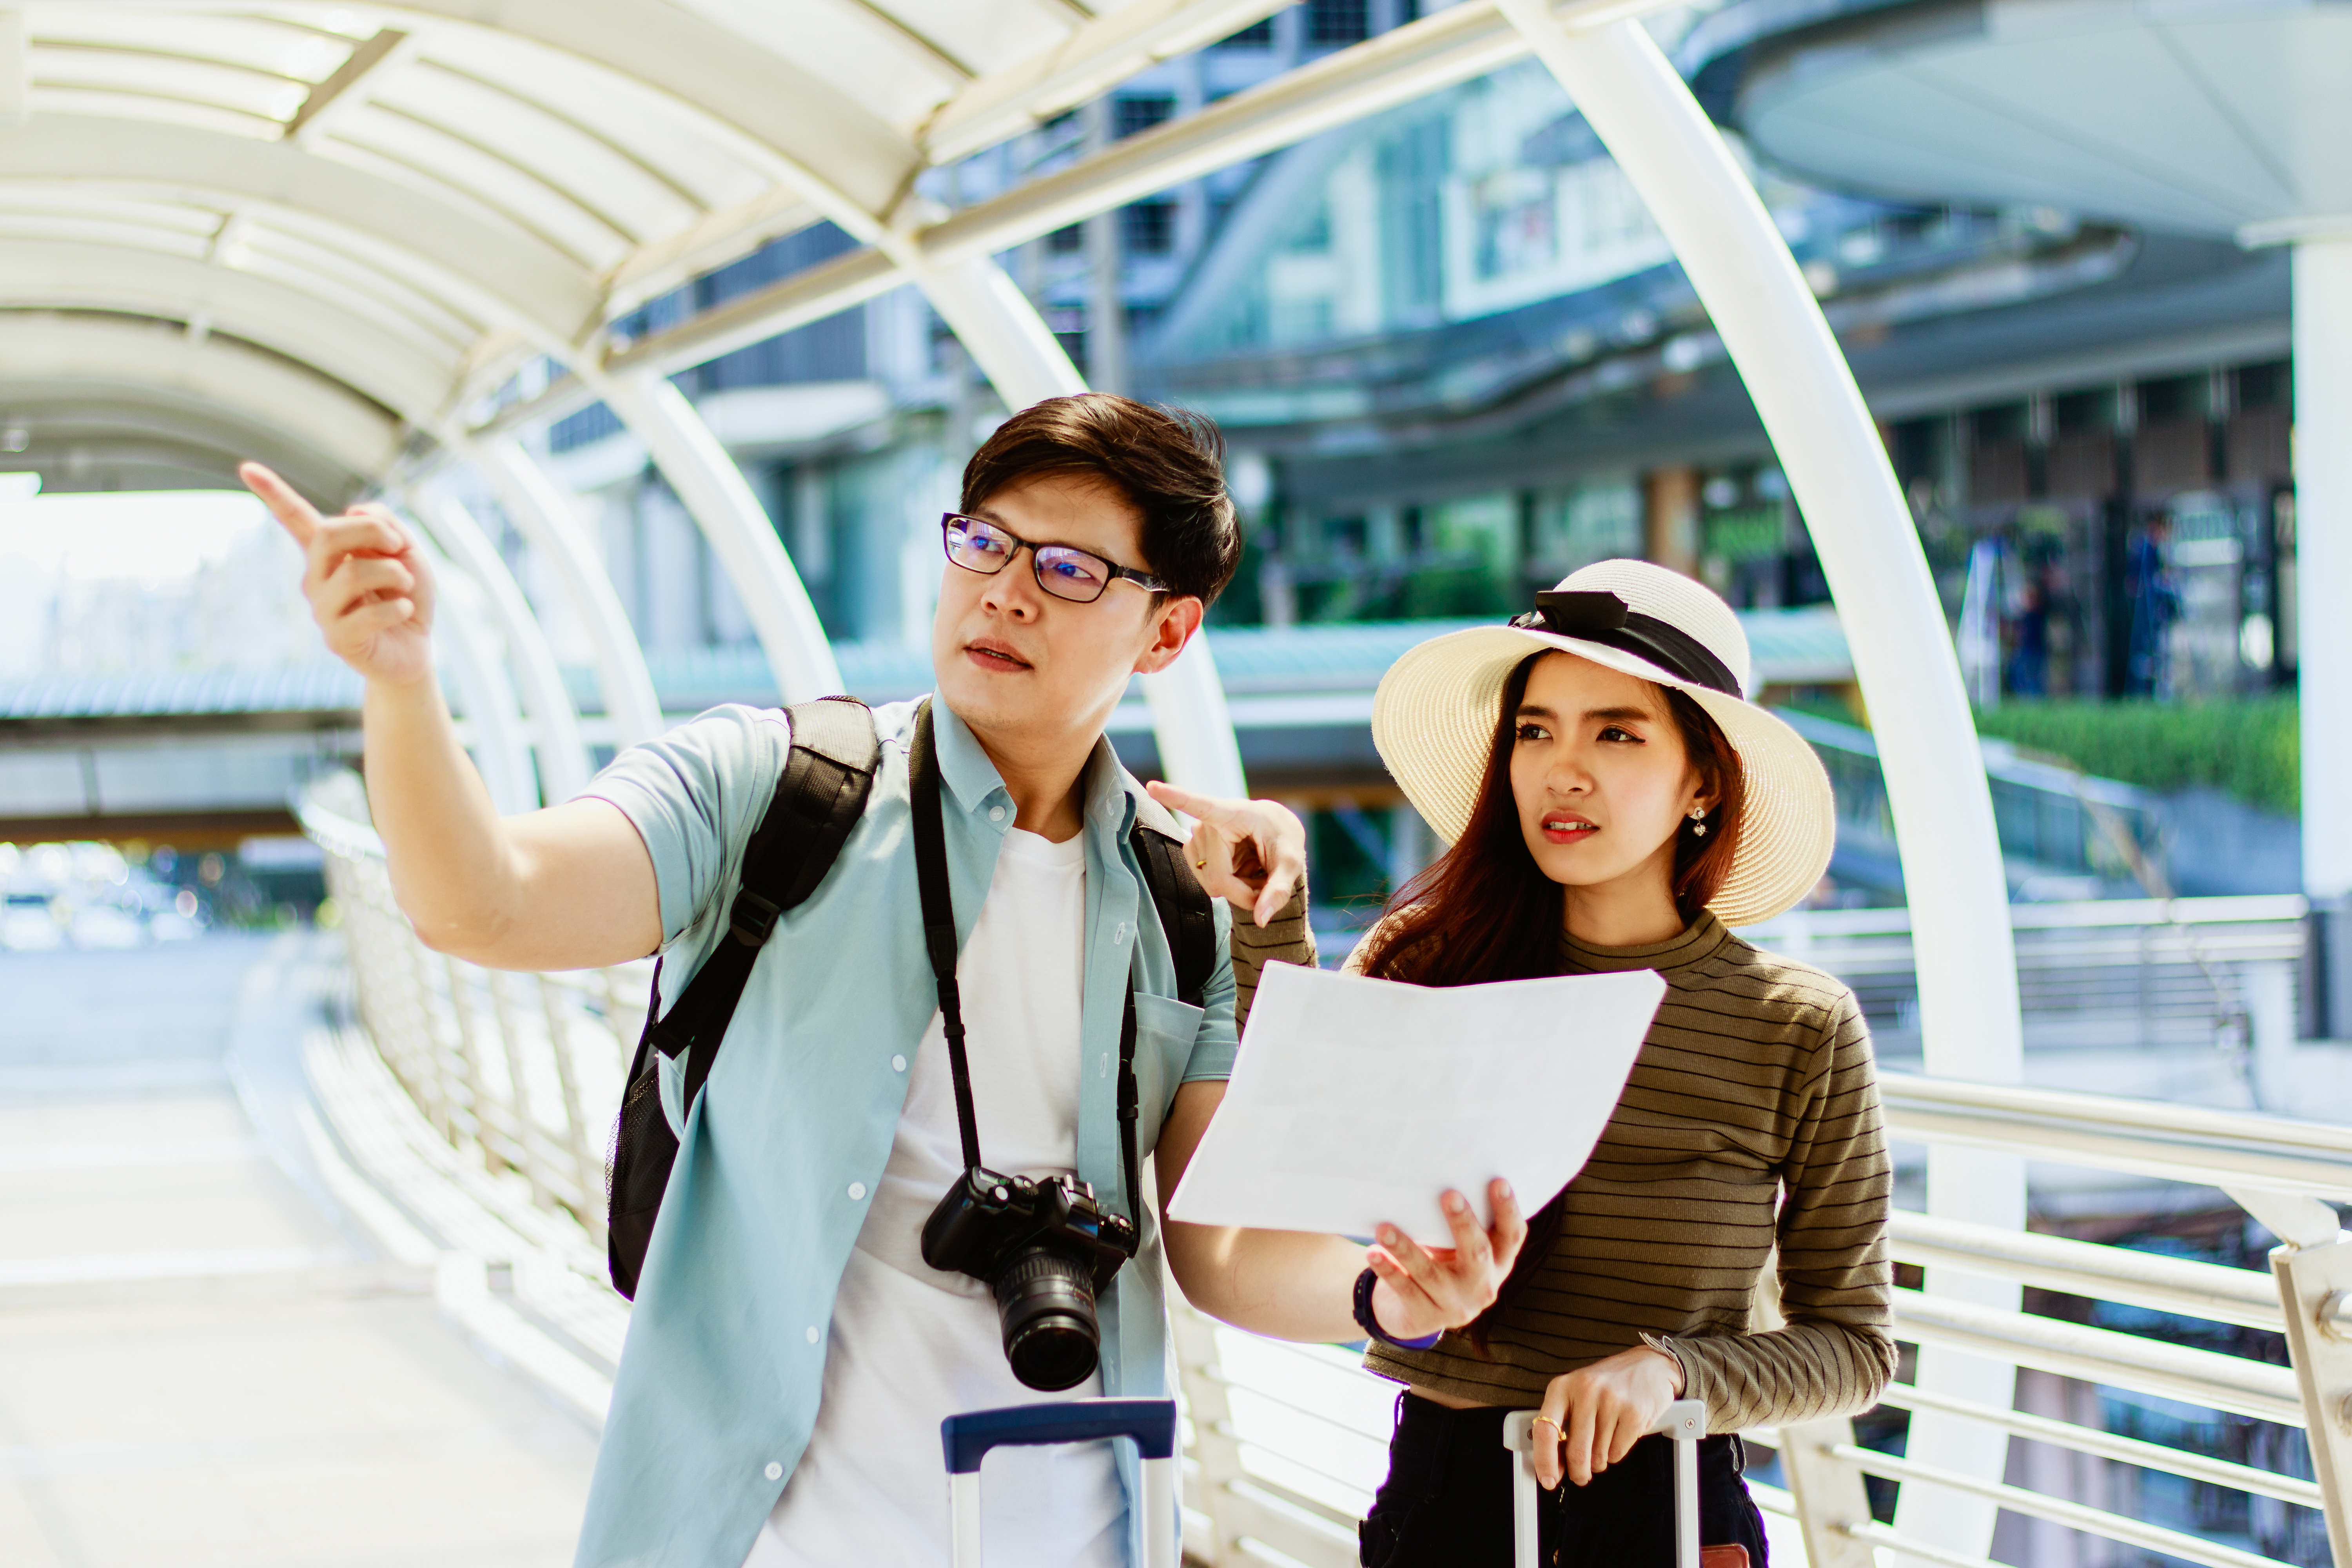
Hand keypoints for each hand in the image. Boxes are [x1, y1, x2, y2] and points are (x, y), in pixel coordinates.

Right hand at [243, 462, 435, 686]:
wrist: (416, 650)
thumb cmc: (407, 597)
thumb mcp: (408, 552)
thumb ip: (386, 524)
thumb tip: (354, 510)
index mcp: (330, 553)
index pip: (296, 518)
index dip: (272, 493)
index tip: (246, 467)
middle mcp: (316, 578)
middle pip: (327, 536)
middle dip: (372, 532)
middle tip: (400, 546)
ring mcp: (322, 609)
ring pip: (352, 573)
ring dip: (394, 574)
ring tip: (406, 588)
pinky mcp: (337, 639)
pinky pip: (369, 613)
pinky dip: (399, 608)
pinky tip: (404, 613)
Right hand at [1143, 781, 1307, 927]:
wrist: (1275, 833)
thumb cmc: (1284, 840)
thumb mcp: (1291, 862)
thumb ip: (1279, 890)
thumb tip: (1261, 920)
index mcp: (1232, 813)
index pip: (1200, 804)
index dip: (1175, 797)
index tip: (1153, 786)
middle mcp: (1208, 823)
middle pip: (1218, 878)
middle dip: (1244, 890)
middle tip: (1264, 881)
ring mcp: (1197, 836)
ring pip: (1211, 884)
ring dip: (1236, 888)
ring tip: (1253, 870)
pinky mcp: (1193, 848)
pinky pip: (1206, 881)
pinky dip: (1227, 885)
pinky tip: (1240, 870)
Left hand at [1363, 1178, 1525, 1342]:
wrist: (1415, 1313)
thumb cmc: (1442, 1264)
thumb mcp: (1458, 1249)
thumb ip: (1459, 1225)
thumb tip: (1437, 1176)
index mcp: (1498, 1263)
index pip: (1512, 1236)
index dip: (1508, 1210)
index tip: (1498, 1181)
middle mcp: (1483, 1286)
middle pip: (1478, 1253)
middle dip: (1463, 1224)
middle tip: (1449, 1194)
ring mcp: (1456, 1305)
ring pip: (1430, 1273)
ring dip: (1406, 1248)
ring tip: (1384, 1228)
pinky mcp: (1426, 1318)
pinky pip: (1405, 1290)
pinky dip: (1388, 1269)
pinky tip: (1373, 1253)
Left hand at [1530, 1344, 1685, 1489]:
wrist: (1649, 1365)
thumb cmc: (1609, 1383)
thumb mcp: (1577, 1392)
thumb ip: (1562, 1423)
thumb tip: (1553, 1464)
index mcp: (1563, 1386)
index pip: (1545, 1430)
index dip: (1544, 1461)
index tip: (1547, 1480)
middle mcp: (1585, 1391)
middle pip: (1576, 1451)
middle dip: (1578, 1472)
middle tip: (1581, 1475)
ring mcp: (1612, 1401)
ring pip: (1598, 1456)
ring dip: (1600, 1460)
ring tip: (1605, 1440)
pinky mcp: (1634, 1413)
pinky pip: (1618, 1453)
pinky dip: (1616, 1452)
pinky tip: (1619, 1434)